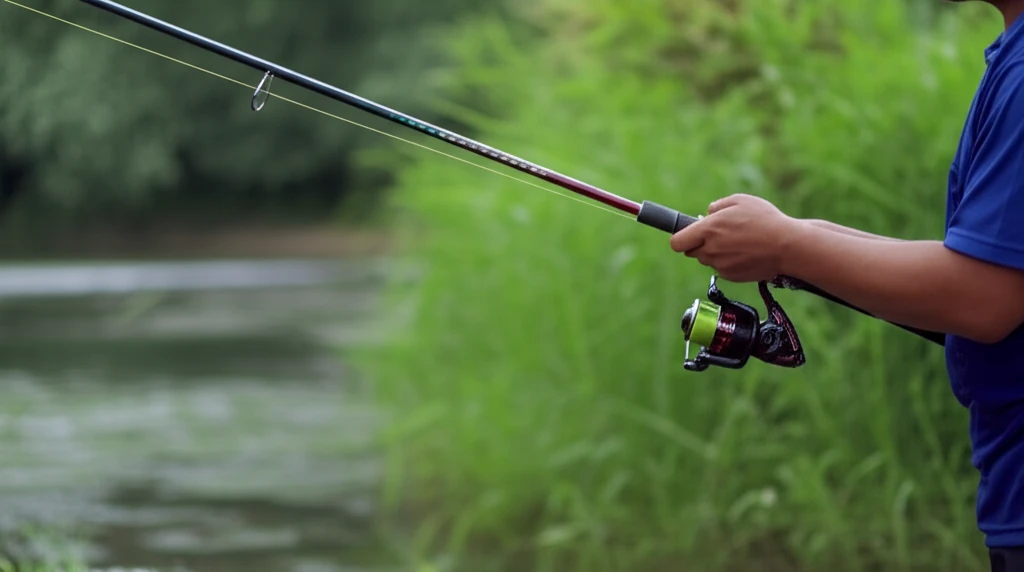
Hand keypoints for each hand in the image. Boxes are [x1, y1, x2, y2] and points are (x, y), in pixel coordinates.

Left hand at [669, 193, 801, 282]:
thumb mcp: (740, 200)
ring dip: (715, 252)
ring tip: (738, 241)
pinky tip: (745, 252)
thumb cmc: (765, 220)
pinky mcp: (731, 276)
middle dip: (700, 243)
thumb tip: (707, 215)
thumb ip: (717, 206)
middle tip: (719, 234)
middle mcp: (711, 250)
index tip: (688, 233)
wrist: (787, 246)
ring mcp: (720, 265)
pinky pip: (722, 268)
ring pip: (708, 260)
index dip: (681, 237)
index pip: (677, 242)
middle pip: (692, 251)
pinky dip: (728, 262)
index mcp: (708, 230)